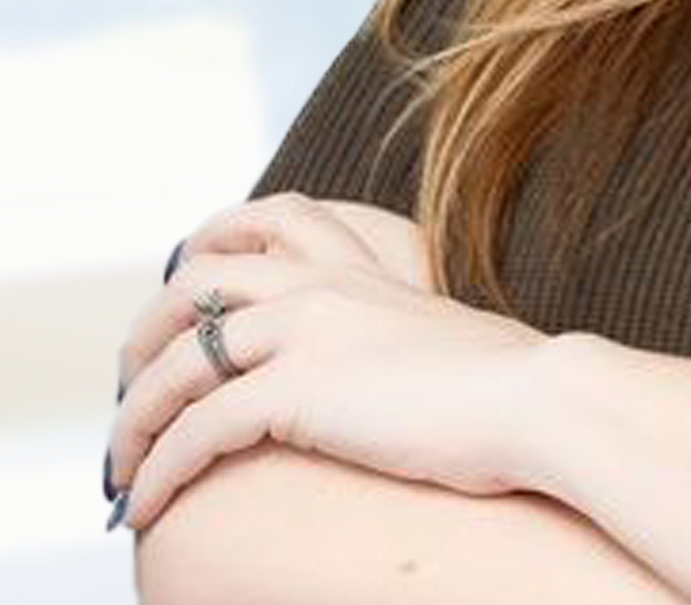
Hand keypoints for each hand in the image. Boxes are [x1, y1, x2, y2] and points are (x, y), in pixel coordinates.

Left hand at [107, 192, 548, 532]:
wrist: (538, 400)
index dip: (218, 237)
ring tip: (122, 463)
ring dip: (133, 418)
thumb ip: (402, 336)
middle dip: (147, 332)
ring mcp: (306, 332)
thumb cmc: (510, 387)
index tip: (188, 278)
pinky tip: (147, 504)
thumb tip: (390, 375)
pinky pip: (195, 430)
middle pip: (198, 278)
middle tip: (133, 381)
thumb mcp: (443, 339)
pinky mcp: (296, 391)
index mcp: (365, 268)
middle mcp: (324, 286)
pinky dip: (158, 469)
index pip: (278, 216)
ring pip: (175, 362)